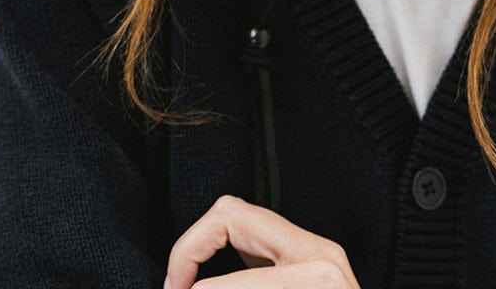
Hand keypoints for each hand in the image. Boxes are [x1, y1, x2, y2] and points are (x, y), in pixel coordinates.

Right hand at [163, 194, 361, 287]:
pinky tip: (218, 281)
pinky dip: (230, 255)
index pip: (228, 276)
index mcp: (312, 279)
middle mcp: (318, 255)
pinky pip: (260, 238)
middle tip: (175, 286)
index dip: (192, 286)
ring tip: (189, 283)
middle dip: (190, 250)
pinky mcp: (316, 258)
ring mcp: (320, 251)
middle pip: (231, 214)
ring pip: (243, 218)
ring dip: (207, 249)